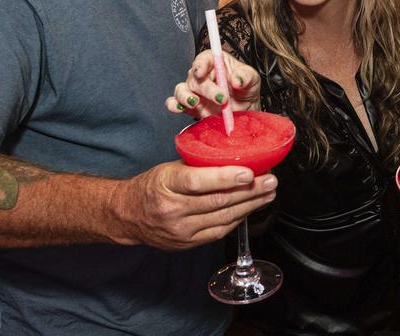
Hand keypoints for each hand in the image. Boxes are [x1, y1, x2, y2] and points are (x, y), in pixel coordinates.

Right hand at [113, 160, 276, 249]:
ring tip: (268, 193)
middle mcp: (173, 210)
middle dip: (250, 191)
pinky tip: (250, 208)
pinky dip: (237, 218)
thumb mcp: (169, 167)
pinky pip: (219, 231)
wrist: (128, 215)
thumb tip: (235, 156)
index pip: (198, 181)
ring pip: (223, 217)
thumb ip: (199, 165)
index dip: (226, 177)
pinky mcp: (187, 244)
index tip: (249, 172)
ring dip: (250, 205)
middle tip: (271, 180)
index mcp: (166, 184)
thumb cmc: (153, 185)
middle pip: (218, 201)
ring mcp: (180, 230)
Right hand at [165, 48, 259, 117]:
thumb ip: (245, 76)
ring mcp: (195, 92)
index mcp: (217, 63)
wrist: (246, 112)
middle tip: (222, 99)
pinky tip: (179, 109)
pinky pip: (175, 104)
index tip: (201, 72)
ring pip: (181, 90)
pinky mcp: (191, 107)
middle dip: (207, 89)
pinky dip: (174, 105)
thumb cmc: (247, 90)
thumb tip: (236, 81)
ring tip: (195, 103)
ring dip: (185, 96)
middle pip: (195, 78)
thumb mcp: (252, 80)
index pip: (205, 58)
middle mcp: (203, 75)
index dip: (201, 64)